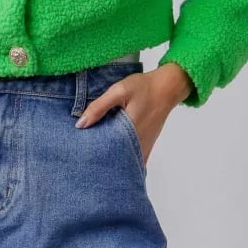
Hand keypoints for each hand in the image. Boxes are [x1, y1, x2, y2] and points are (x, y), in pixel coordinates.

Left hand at [74, 62, 193, 165]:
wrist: (167, 87)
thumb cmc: (143, 88)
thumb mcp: (119, 91)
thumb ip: (99, 107)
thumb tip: (80, 125)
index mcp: (127, 133)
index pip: (105, 151)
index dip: (91, 152)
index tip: (80, 151)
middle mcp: (137, 145)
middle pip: (114, 159)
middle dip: (100, 158)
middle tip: (84, 154)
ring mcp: (144, 147)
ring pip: (124, 160)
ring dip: (111, 158)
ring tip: (95, 153)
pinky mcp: (147, 144)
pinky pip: (132, 157)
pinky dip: (122, 156)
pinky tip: (112, 151)